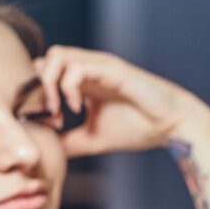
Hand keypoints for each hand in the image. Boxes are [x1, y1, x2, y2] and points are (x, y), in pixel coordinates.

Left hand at [34, 45, 209, 156]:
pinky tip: (77, 108)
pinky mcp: (112, 69)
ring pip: (56, 55)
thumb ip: (69, 142)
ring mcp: (100, 66)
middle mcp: (90, 68)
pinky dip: (68, 87)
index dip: (37, 95)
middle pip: (44, 59)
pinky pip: (77, 67)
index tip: (46, 122)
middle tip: (48, 115)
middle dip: (37, 88)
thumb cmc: (139, 129)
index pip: (45, 72)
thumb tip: (47, 152)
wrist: (172, 126)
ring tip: (59, 110)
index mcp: (84, 81)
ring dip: (49, 84)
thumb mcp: (93, 139)